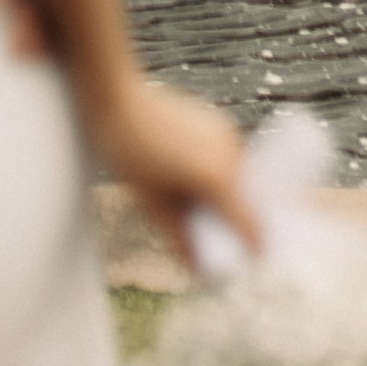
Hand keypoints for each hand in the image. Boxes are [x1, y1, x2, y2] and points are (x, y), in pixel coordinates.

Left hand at [89, 71, 257, 267]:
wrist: (114, 97)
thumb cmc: (127, 152)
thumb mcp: (151, 203)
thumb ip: (179, 237)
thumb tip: (198, 268)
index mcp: (217, 178)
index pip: (251, 222)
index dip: (253, 245)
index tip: (251, 260)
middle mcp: (230, 153)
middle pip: (248, 198)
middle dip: (238, 220)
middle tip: (219, 238)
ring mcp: (226, 133)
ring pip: (239, 176)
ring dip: (229, 196)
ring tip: (198, 207)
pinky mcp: (217, 121)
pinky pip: (229, 157)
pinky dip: (220, 174)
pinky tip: (191, 179)